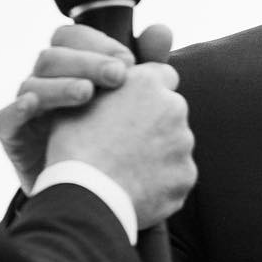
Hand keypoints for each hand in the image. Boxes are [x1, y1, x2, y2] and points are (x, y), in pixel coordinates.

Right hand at [0, 22, 171, 190]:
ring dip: (61, 85)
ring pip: (31, 83)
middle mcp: (48, 85)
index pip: (73, 38)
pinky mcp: (14, 141)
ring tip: (87, 94)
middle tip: (120, 76)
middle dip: (88, 62)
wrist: (99, 203)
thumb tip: (162, 29)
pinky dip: (18, 109)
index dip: (98, 43)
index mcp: (74, 72)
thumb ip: (150, 68)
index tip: (130, 62)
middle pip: (54, 57)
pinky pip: (4, 119)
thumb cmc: (118, 150)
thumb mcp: (139, 108)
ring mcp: (29, 112)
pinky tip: (33, 106)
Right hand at [45, 61, 195, 228]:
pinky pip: (176, 176)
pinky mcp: (186, 176)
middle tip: (125, 143)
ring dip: (158, 153)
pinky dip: (162, 183)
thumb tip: (134, 66)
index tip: (132, 106)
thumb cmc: (76, 145)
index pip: (162, 75)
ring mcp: (183, 143)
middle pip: (170, 111)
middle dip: (154, 124)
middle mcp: (173, 106)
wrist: (86, 195)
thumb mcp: (85, 100)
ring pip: (175, 144)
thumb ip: (113, 82)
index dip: (146, 92)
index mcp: (147, 83)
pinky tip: (136, 189)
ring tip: (126, 169)